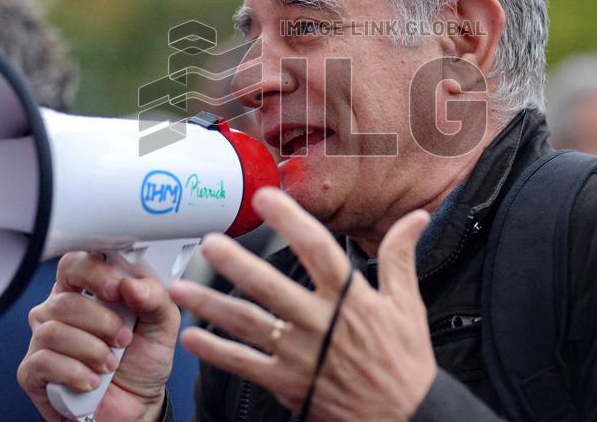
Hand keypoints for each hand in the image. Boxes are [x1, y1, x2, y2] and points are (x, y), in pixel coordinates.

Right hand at [18, 252, 180, 421]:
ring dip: (90, 350)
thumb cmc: (143, 359)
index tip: (117, 288)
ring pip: (53, 332)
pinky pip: (43, 361)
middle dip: (101, 322)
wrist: (137, 405)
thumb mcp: (162, 323)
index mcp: (86, 290)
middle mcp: (58, 311)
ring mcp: (42, 340)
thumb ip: (155, 297)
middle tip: (123, 338)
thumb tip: (132, 284)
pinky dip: (74, 372)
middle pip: (64, 301)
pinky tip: (92, 381)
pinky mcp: (32, 371)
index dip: (93, 273)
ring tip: (110, 363)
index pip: (75, 264)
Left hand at [169, 187, 436, 421]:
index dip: (290, 220)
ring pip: (249, 324)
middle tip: (209, 242)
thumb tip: (416, 217)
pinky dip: (216, 352)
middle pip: (271, 286)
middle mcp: (321, 322)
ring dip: (211, 304)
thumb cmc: (405, 361)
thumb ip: (401, 256)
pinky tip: (191, 336)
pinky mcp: (288, 384)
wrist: (406, 419)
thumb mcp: (409, 305)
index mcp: (351, 298)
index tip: (266, 197)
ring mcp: (301, 355)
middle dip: (237, 263)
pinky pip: (245, 365)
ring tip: (180, 287)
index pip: (317, 249)